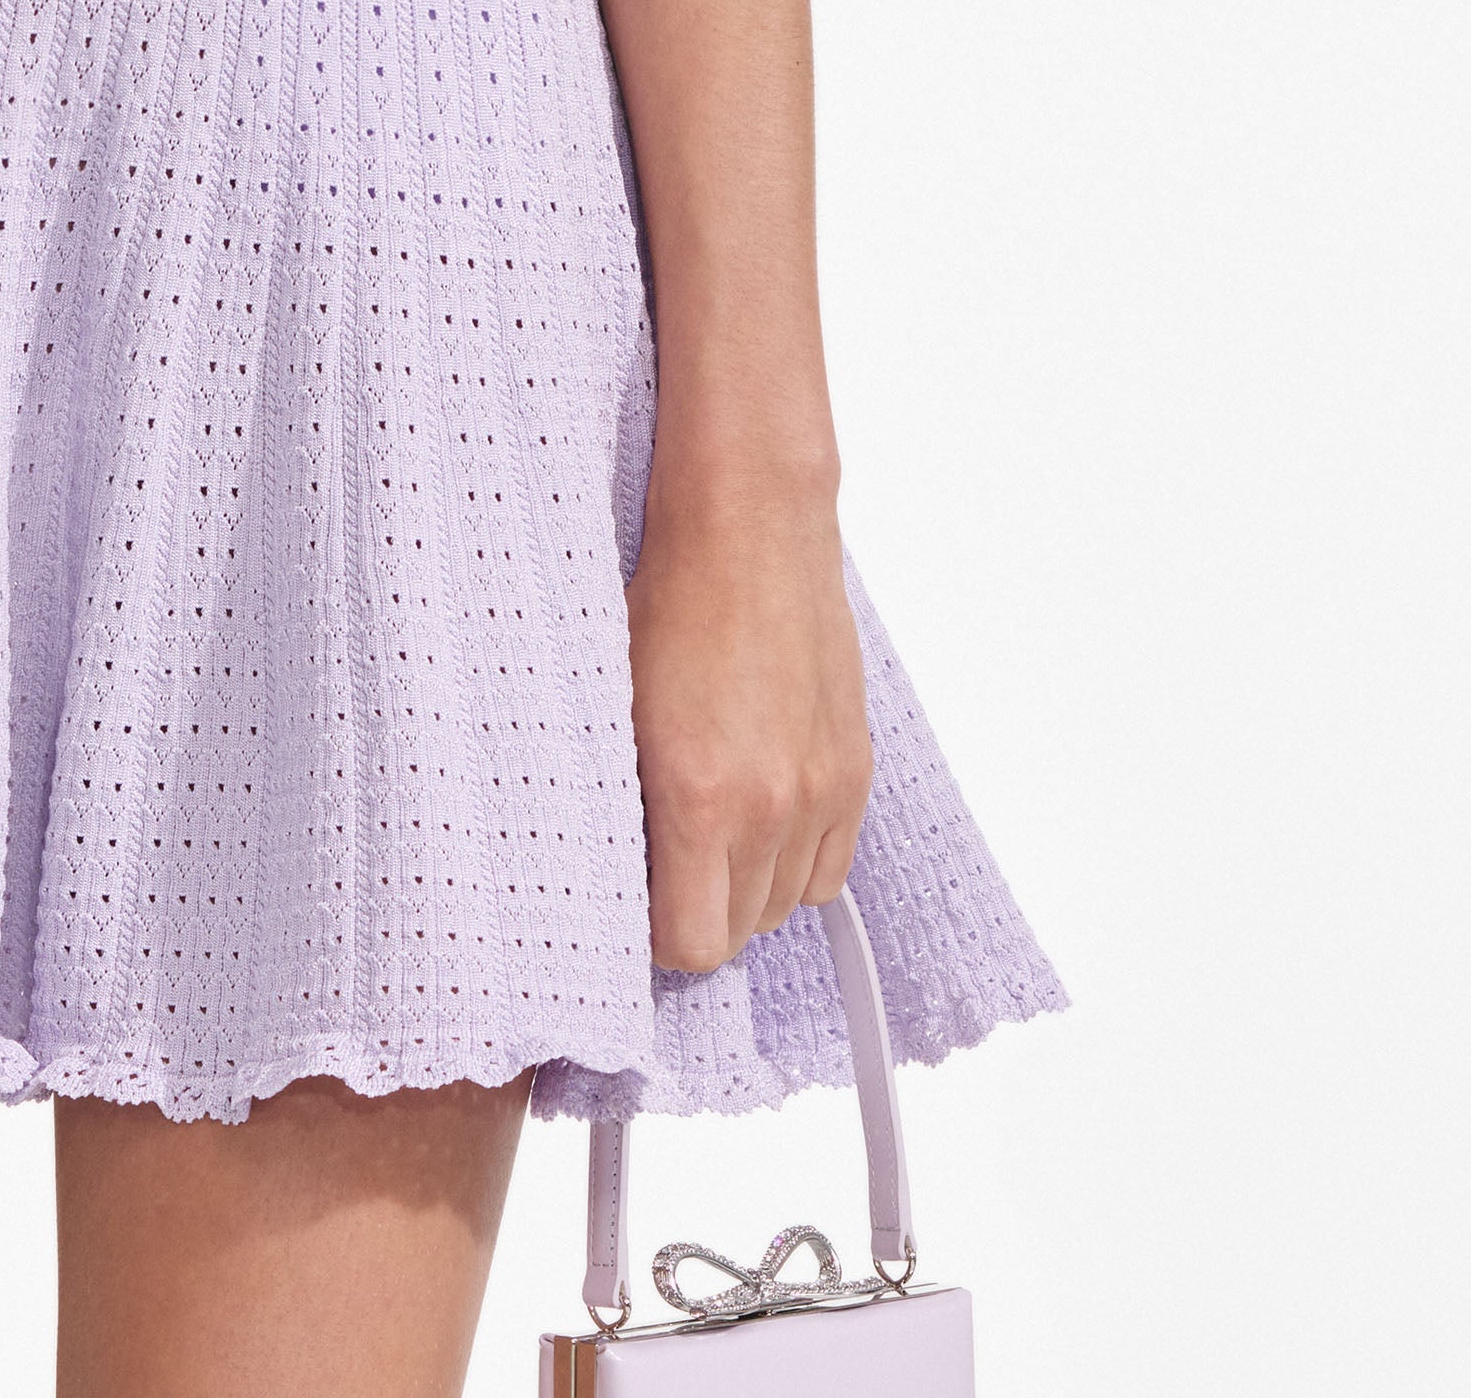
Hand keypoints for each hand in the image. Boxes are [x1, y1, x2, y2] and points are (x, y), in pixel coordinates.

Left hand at [627, 485, 872, 973]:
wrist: (749, 528)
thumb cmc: (671, 599)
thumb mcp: (616, 707)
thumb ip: (624, 801)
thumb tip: (617, 867)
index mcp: (699, 795)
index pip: (690, 943)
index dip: (656, 938)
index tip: (635, 907)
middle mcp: (771, 805)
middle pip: (739, 933)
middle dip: (698, 913)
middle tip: (664, 869)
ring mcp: (822, 790)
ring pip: (785, 905)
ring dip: (747, 889)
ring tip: (709, 836)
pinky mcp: (855, 769)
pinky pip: (830, 868)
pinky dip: (794, 862)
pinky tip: (759, 820)